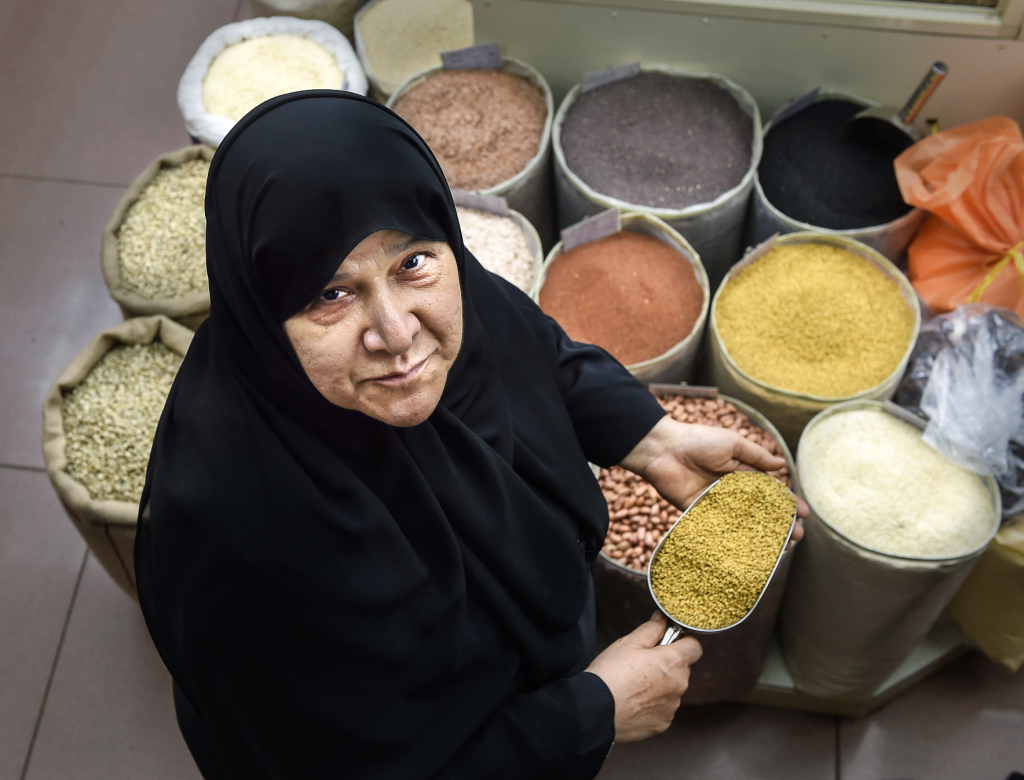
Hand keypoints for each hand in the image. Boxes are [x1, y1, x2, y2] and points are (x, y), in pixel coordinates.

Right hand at [586, 612, 701, 741]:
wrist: (595, 710)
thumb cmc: (610, 674)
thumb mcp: (628, 642)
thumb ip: (651, 629)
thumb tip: (662, 619)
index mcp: (673, 662)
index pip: (695, 646)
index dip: (682, 641)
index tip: (667, 642)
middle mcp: (679, 685)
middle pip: (682, 668)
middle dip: (667, 664)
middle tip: (641, 663)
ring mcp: (672, 707)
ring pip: (672, 689)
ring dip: (660, 685)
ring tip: (633, 685)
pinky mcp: (662, 724)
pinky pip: (663, 708)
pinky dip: (652, 704)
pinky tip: (633, 701)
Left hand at [619, 417, 808, 539]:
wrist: (664, 449)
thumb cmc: (698, 440)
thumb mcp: (732, 443)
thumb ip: (756, 456)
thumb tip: (782, 464)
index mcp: (742, 472)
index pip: (770, 491)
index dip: (788, 502)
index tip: (805, 514)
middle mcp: (732, 490)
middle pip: (761, 511)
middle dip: (781, 524)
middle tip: (798, 536)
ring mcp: (717, 504)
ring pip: (745, 523)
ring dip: (763, 536)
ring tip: (782, 548)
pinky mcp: (700, 514)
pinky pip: (720, 528)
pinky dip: (735, 539)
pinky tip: (751, 550)